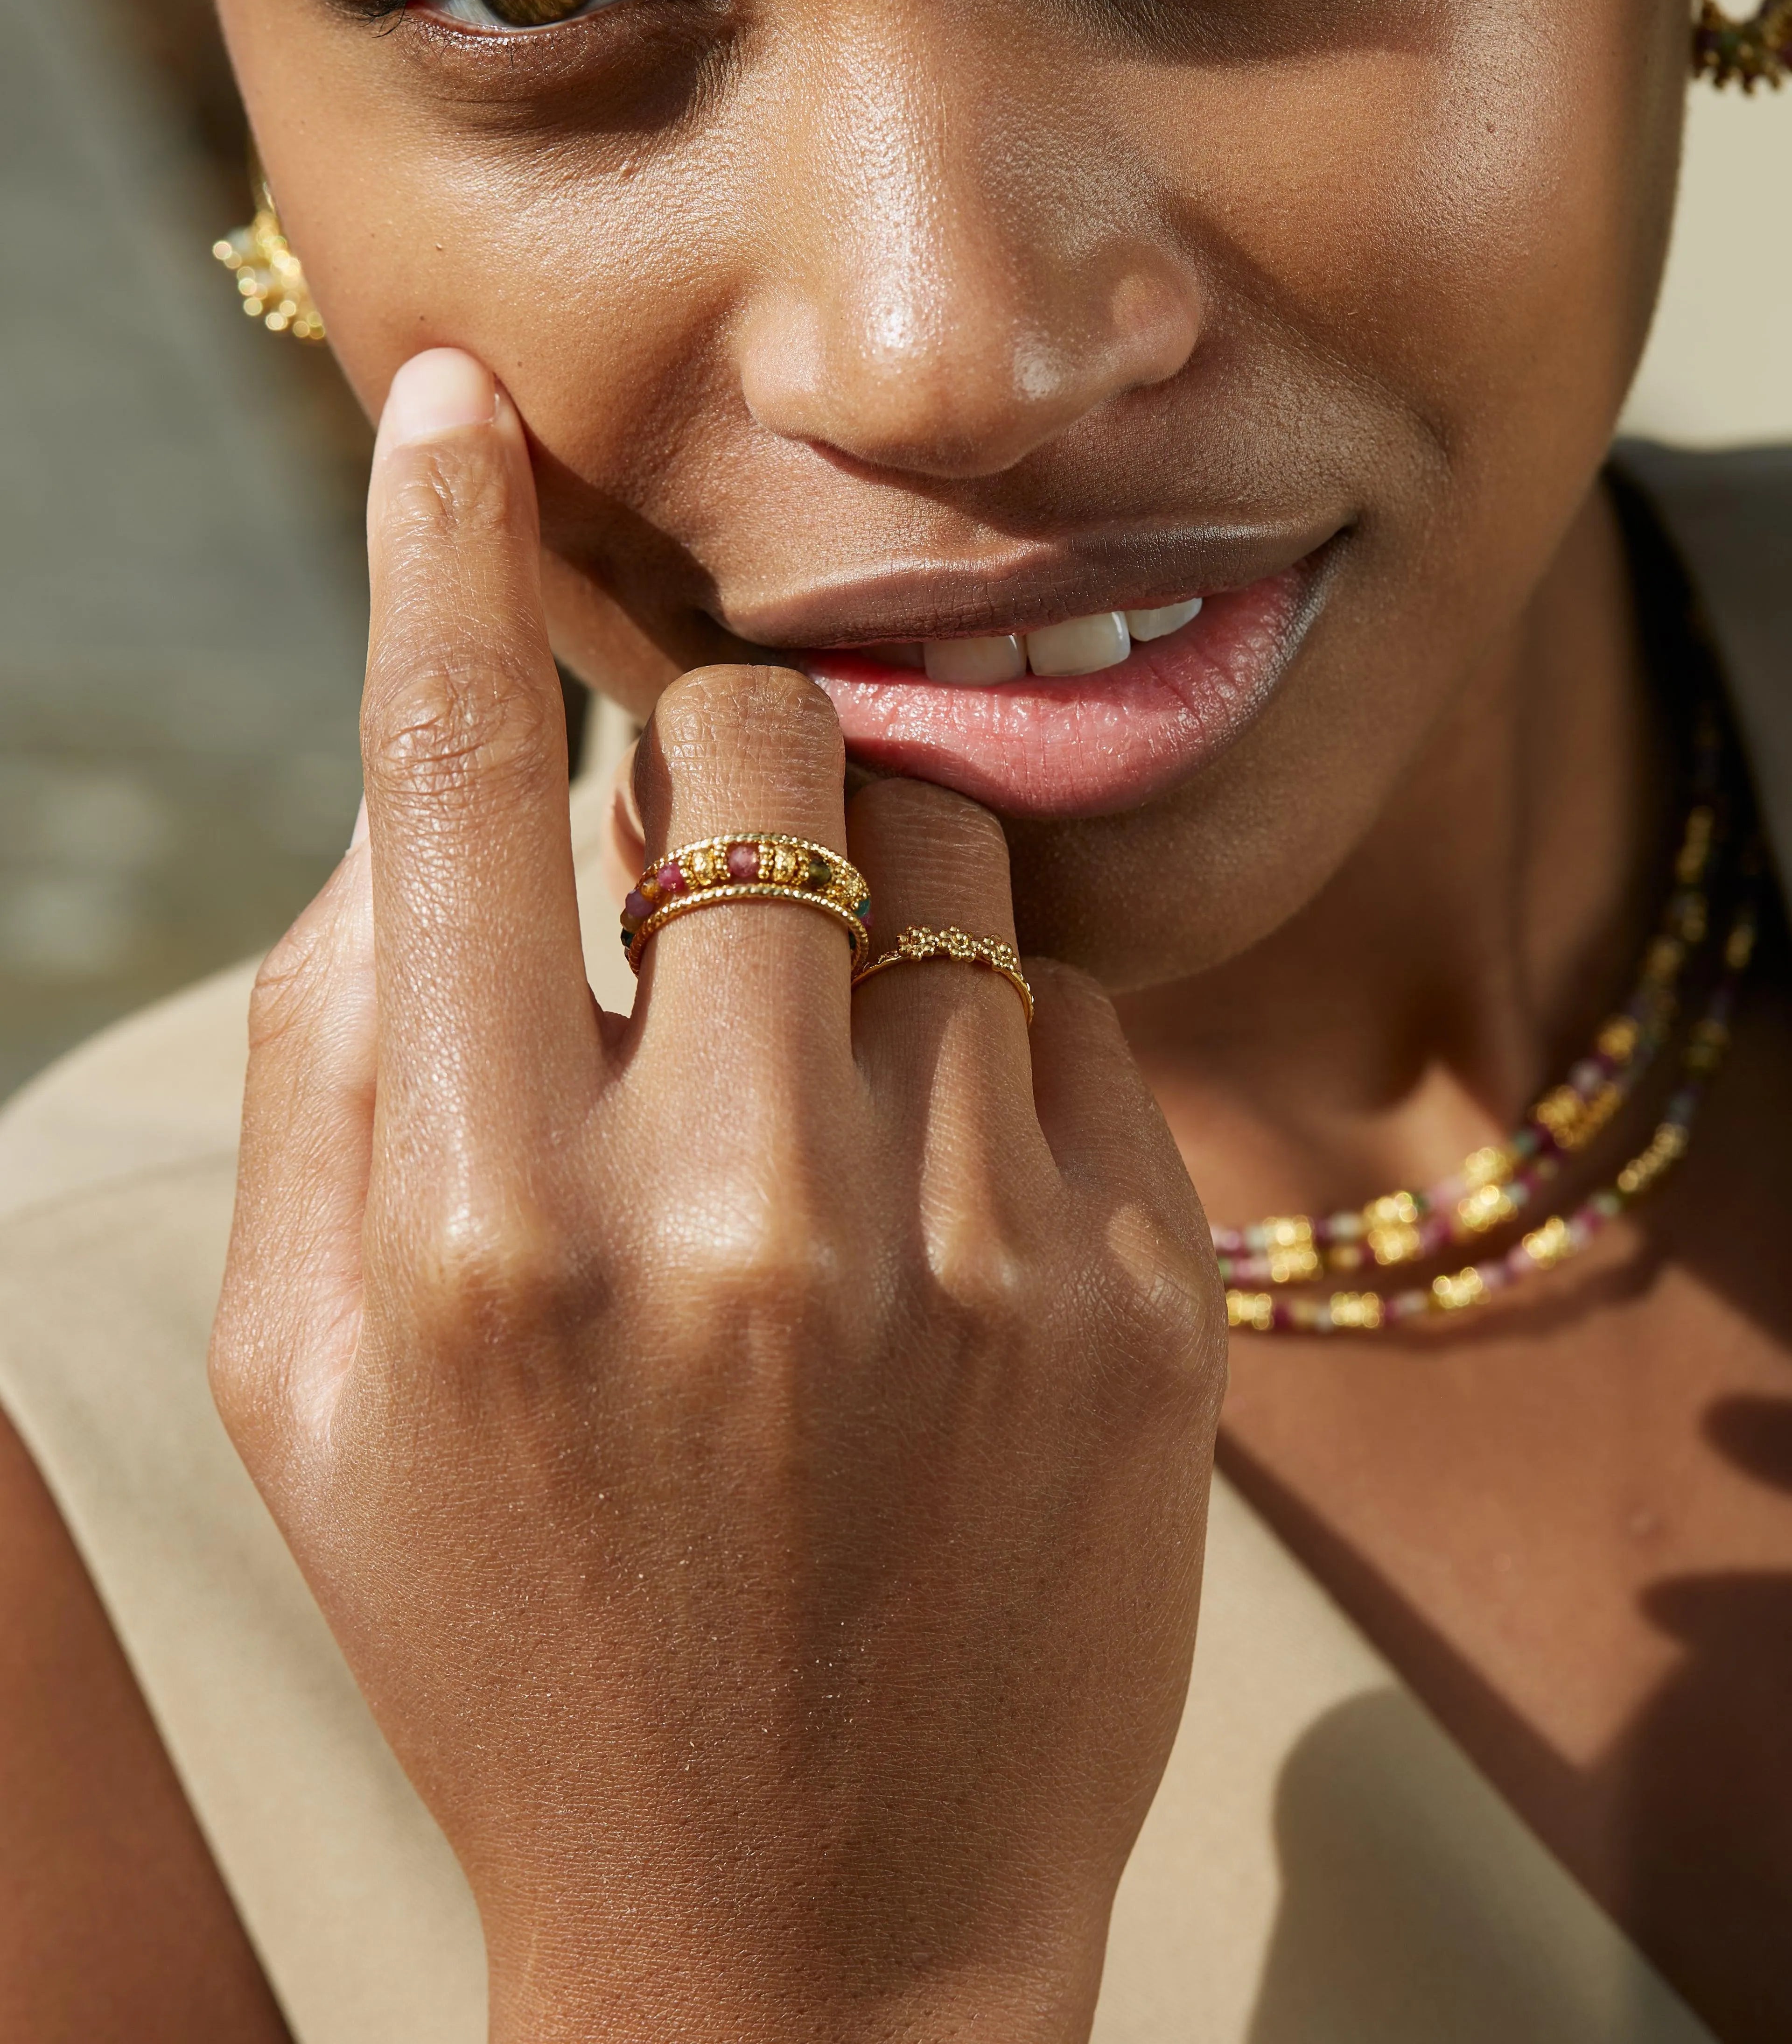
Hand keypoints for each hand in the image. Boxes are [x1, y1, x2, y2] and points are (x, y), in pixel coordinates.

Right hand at [216, 349, 1223, 2043]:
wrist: (795, 1931)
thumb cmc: (510, 1629)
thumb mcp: (309, 1381)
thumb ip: (335, 1058)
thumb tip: (434, 794)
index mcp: (482, 1230)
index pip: (450, 782)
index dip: (439, 556)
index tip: (449, 403)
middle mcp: (730, 1219)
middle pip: (749, 753)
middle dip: (711, 762)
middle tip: (690, 881)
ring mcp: (964, 1258)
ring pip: (937, 844)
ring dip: (863, 885)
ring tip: (817, 1062)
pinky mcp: (1134, 1300)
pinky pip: (1066, 1005)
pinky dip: (988, 1039)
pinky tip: (935, 1193)